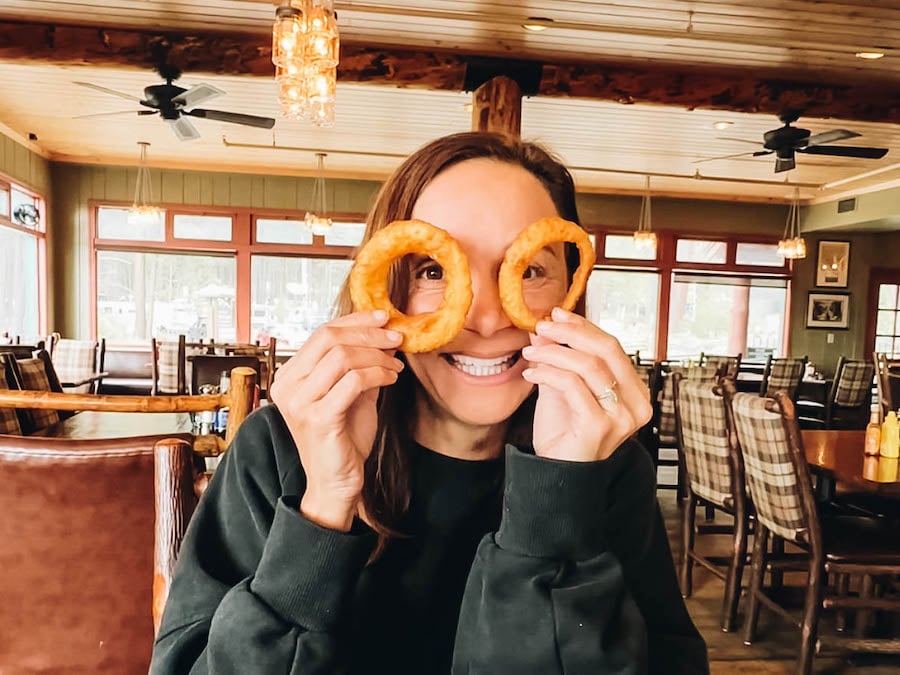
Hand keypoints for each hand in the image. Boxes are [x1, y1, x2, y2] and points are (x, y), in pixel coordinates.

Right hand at [269, 310, 403, 530]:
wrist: (337, 482)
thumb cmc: (343, 438)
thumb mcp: (352, 392)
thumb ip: (360, 364)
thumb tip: (384, 334)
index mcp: (290, 375)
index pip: (322, 332)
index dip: (356, 320)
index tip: (384, 317)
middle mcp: (288, 386)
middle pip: (330, 339)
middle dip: (369, 334)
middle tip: (396, 338)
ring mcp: (300, 403)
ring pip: (342, 357)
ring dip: (376, 355)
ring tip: (395, 364)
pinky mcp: (318, 419)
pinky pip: (353, 381)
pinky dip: (378, 374)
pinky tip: (391, 379)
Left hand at [521, 307, 651, 461]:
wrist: (557, 472)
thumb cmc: (564, 433)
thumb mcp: (561, 387)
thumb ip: (558, 359)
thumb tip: (545, 329)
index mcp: (633, 392)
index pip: (612, 347)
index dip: (584, 327)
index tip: (557, 315)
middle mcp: (635, 404)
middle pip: (607, 350)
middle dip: (571, 333)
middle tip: (543, 326)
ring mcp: (620, 416)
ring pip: (588, 366)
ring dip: (553, 353)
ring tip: (530, 352)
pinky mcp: (599, 425)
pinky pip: (572, 386)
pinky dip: (548, 373)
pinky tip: (531, 373)